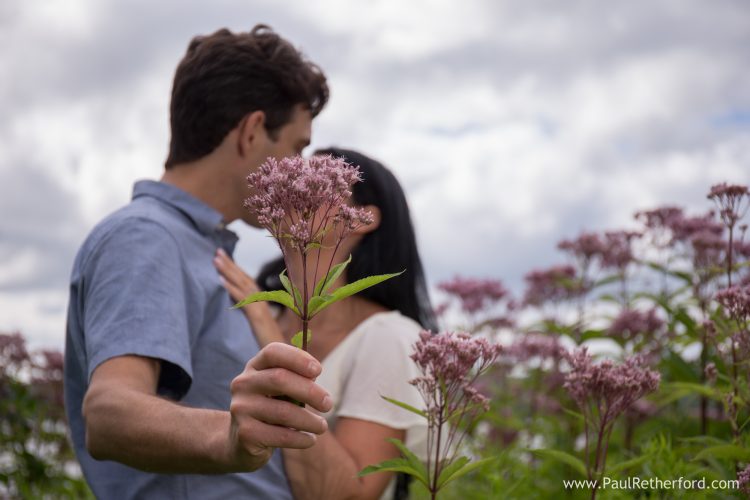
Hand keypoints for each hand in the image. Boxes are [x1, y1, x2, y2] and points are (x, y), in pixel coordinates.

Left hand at [214, 248, 285, 345]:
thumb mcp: (262, 328)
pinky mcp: (258, 318)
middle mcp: (263, 302)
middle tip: (217, 251)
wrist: (288, 358)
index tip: (224, 258)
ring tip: (216, 259)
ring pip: (243, 285)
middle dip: (230, 264)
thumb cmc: (275, 347)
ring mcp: (260, 308)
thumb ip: (255, 316)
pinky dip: (232, 289)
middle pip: (244, 278)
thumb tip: (246, 309)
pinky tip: (220, 281)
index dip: (236, 269)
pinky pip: (243, 300)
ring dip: (229, 271)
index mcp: (263, 303)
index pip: (248, 282)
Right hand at [228, 342, 331, 469]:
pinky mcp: (245, 434)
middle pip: (279, 379)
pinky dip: (301, 438)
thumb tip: (314, 375)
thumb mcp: (282, 391)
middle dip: (310, 391)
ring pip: (284, 411)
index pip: (273, 352)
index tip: (318, 370)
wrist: (242, 442)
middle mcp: (243, 384)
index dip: (297, 358)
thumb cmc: (271, 409)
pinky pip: (281, 435)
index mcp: (254, 367)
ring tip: (322, 426)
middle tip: (328, 404)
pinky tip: (310, 439)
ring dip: (310, 421)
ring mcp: (241, 409)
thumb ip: (296, 380)